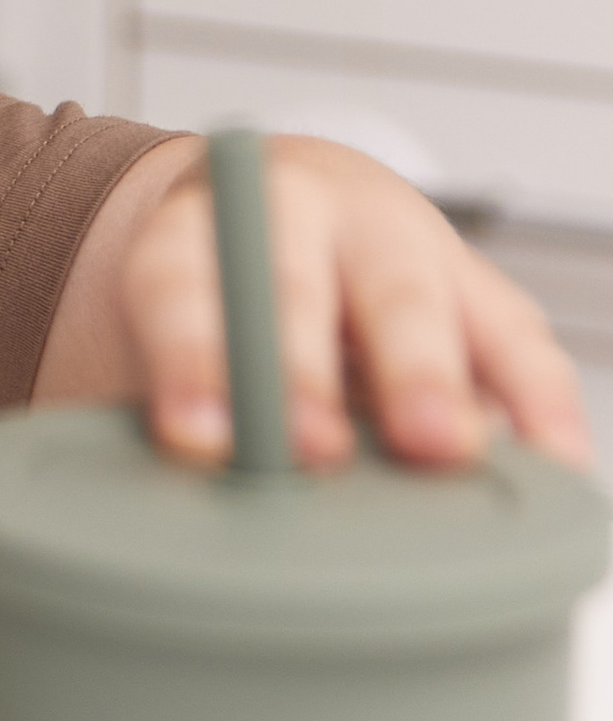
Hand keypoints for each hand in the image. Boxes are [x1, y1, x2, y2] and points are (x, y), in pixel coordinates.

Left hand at [41, 138, 594, 473]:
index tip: (195, 439)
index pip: (178, 285)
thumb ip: (179, 405)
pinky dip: (536, 398)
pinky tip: (548, 458)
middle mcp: (295, 215)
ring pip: (409, 296)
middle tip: (310, 448)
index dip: (189, 359)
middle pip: (294, 283)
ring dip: (424, 372)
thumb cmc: (219, 304)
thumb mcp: (172, 337)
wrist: (280, 212)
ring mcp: (392, 239)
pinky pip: (515, 337)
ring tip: (436, 447)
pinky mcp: (476, 283)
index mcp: (196, 229)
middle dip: (303, 370)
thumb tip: (175, 508)